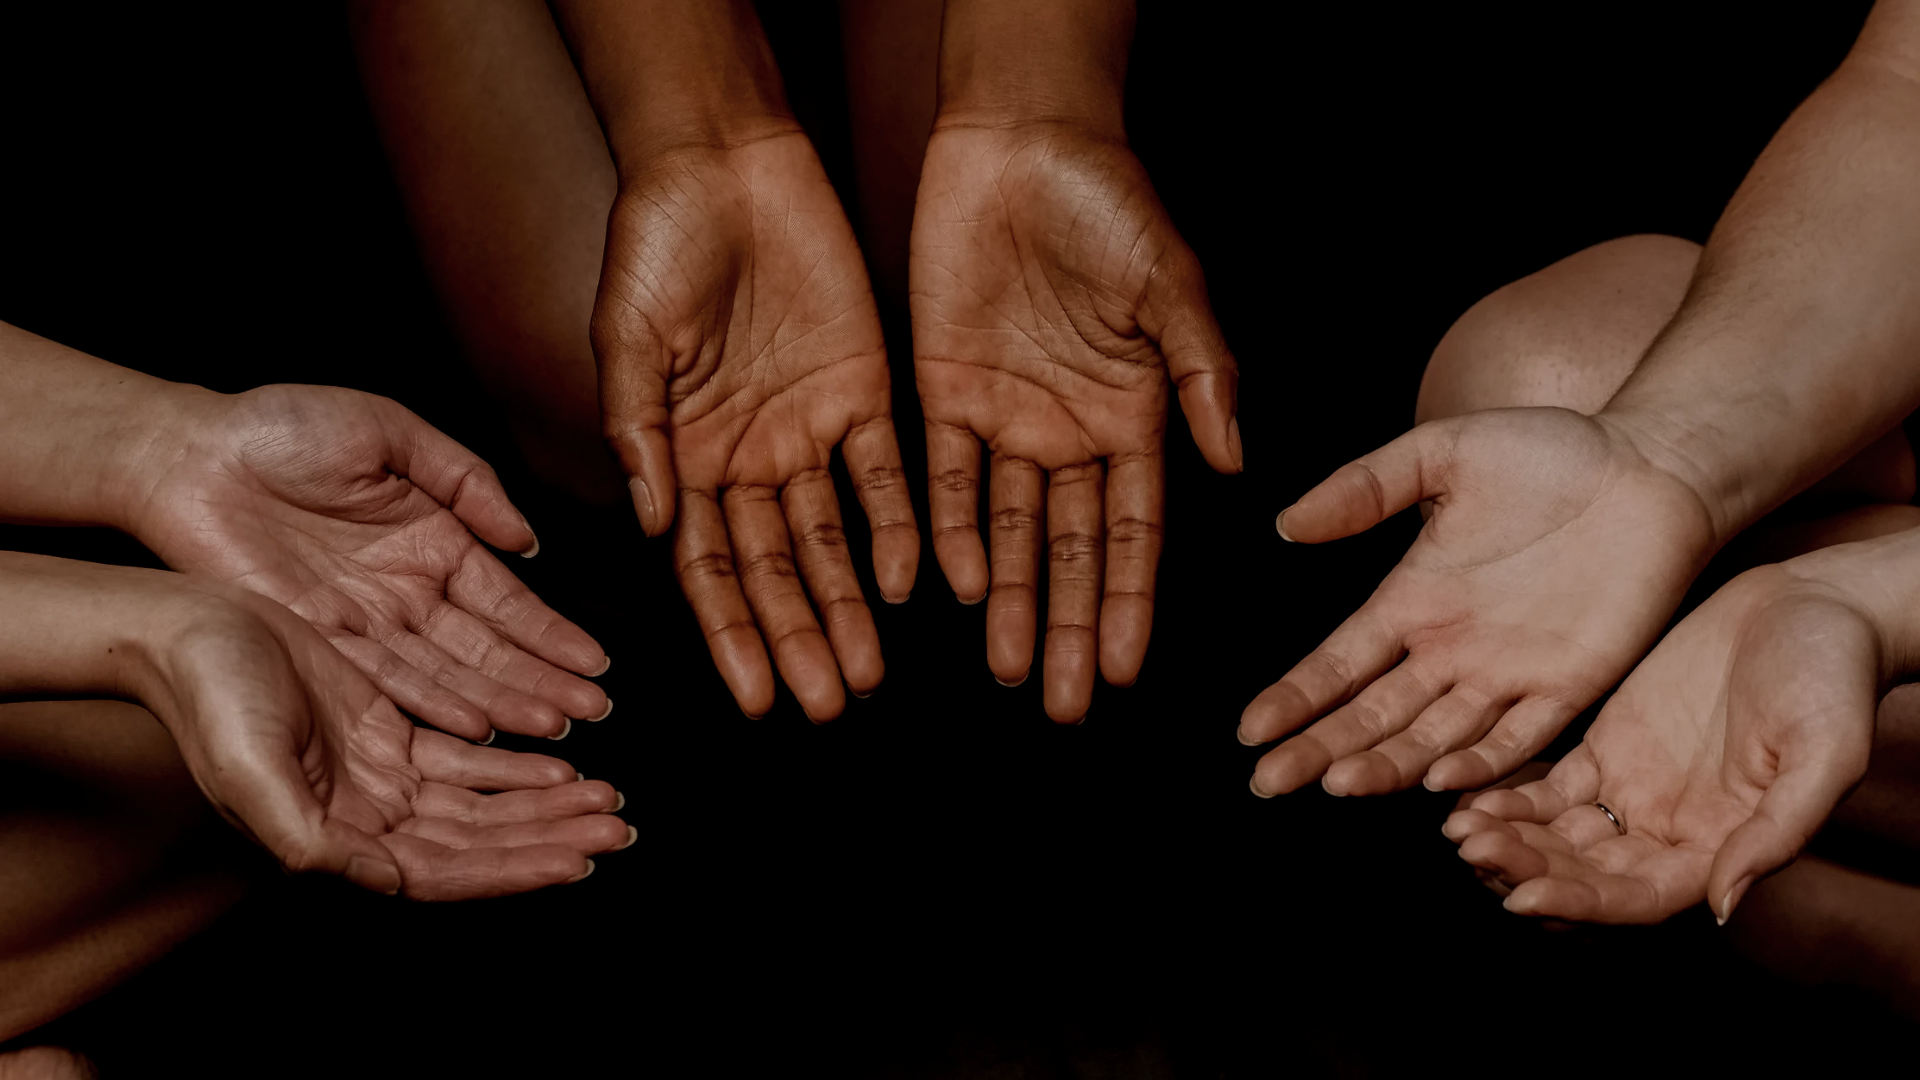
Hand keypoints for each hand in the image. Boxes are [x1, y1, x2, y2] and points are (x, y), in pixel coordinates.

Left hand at [131, 384, 609, 741]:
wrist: (187, 454)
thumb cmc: (281, 426)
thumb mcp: (392, 431)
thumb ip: (467, 480)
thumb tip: (526, 539)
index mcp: (433, 540)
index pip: (505, 599)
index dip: (551, 633)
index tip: (595, 664)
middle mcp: (406, 591)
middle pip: (487, 648)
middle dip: (543, 680)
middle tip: (594, 711)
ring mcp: (366, 623)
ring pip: (447, 674)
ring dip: (503, 702)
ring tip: (555, 728)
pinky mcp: (319, 643)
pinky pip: (386, 682)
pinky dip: (433, 705)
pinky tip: (477, 726)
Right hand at [148, 581, 629, 899]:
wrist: (183, 628)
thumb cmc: (206, 695)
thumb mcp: (250, 768)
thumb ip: (307, 833)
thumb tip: (383, 876)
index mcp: (333, 839)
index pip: (442, 871)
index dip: (510, 869)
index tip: (574, 861)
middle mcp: (363, 816)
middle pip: (475, 842)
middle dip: (547, 837)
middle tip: (616, 829)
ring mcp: (378, 775)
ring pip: (479, 804)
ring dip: (543, 805)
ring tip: (604, 801)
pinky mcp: (386, 731)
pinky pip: (465, 760)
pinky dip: (514, 766)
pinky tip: (559, 765)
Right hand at [594, 132, 918, 720]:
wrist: (723, 162)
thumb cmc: (656, 243)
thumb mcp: (627, 338)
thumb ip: (639, 430)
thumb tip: (650, 522)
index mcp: (684, 457)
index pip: (708, 568)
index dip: (731, 634)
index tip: (753, 699)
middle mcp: (748, 458)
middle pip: (776, 570)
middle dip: (798, 639)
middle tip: (827, 703)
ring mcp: (806, 429)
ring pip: (832, 540)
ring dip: (849, 606)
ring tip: (868, 673)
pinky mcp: (863, 390)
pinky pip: (884, 473)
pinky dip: (895, 528)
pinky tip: (908, 584)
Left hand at [910, 122, 1239, 721]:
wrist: (1022, 138)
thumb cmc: (1110, 202)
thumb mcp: (1171, 285)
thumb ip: (1203, 374)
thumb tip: (1235, 464)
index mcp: (1133, 414)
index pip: (1132, 529)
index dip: (1127, 599)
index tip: (1125, 669)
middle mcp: (1070, 430)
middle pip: (1067, 549)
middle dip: (1066, 626)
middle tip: (1062, 705)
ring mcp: (1005, 414)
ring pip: (1003, 530)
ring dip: (1005, 600)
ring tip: (1005, 670)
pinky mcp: (941, 389)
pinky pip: (941, 476)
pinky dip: (942, 529)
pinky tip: (948, 586)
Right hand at [1241, 408, 1716, 794]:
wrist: (1653, 465)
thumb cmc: (1550, 450)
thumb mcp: (1441, 453)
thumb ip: (1365, 488)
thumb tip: (1287, 524)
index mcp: (1414, 600)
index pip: (1338, 663)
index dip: (1294, 697)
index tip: (1249, 731)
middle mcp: (1450, 649)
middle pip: (1371, 715)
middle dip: (1317, 749)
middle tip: (1267, 784)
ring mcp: (1508, 673)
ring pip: (1431, 736)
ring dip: (1383, 763)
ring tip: (1333, 783)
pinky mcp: (1571, 684)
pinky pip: (1519, 738)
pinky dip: (1477, 763)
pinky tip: (1433, 783)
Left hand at [1441, 561, 1878, 923]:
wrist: (1813, 608)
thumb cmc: (1835, 680)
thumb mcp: (1826, 753)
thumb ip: (1776, 832)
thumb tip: (1722, 904)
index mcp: (1720, 849)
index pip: (1636, 898)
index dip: (1579, 905)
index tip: (1522, 897)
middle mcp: (1670, 833)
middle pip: (1583, 874)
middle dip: (1526, 870)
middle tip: (1471, 852)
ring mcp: (1635, 792)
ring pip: (1557, 837)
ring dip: (1508, 840)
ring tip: (1457, 831)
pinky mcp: (1608, 748)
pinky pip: (1547, 787)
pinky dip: (1508, 797)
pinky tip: (1467, 794)